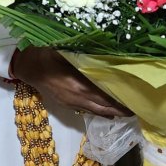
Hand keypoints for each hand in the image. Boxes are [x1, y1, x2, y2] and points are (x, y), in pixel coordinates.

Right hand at [10, 47, 131, 117]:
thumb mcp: (70, 52)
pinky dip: (100, 111)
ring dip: (111, 112)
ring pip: (96, 111)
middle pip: (103, 108)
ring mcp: (71, 103)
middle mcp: (77, 97)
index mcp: (79, 85)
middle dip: (119, 110)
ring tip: (126, 111)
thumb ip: (88, 57)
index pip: (104, 97)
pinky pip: (87, 110)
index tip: (134, 100)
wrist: (29, 66)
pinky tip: (108, 110)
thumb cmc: (49, 54)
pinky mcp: (67, 104)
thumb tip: (109, 55)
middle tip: (135, 109)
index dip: (119, 101)